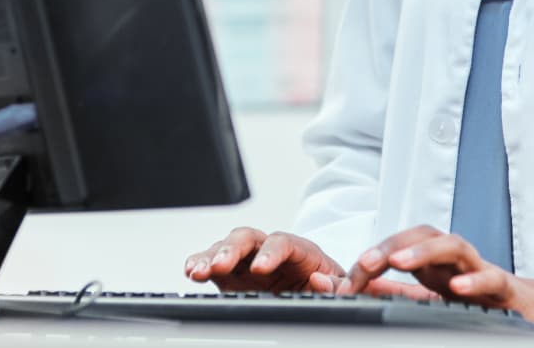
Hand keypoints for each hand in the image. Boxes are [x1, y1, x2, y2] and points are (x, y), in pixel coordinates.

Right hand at [184, 227, 344, 293]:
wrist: (321, 295)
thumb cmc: (331, 289)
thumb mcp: (342, 289)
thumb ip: (335, 286)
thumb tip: (319, 281)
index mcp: (301, 251)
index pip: (284, 243)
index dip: (271, 253)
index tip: (260, 268)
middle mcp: (272, 250)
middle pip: (250, 238)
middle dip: (232, 250)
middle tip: (219, 266)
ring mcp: (251, 260)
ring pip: (228, 247)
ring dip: (211, 256)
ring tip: (196, 270)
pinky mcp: (235, 275)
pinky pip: (215, 264)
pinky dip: (202, 264)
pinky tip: (191, 270)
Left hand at [337, 225, 533, 335]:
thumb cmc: (479, 300)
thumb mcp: (430, 298)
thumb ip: (394, 295)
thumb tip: (351, 288)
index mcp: (436, 262)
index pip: (402, 245)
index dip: (375, 255)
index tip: (350, 279)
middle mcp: (456, 260)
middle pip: (425, 234)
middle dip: (394, 243)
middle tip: (366, 261)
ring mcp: (481, 270)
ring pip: (455, 245)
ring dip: (424, 251)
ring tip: (398, 262)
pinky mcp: (506, 290)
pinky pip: (492, 278)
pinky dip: (474, 279)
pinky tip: (456, 286)